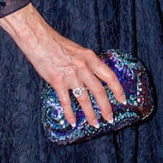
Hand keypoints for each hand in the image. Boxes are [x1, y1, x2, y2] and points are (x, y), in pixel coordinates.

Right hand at [0, 3, 126, 127]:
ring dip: (91, 114)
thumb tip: (93, 77)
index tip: (123, 100)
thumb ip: (86, 63)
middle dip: (106, 107)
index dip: (118, 90)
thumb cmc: (57, 43)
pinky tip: (73, 122)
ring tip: (95, 124)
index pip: (110, 77)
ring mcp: (71, 75)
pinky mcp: (58, 81)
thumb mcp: (78, 51)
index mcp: (90, 58)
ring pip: (85, 99)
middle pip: (99, 91)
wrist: (39, 39)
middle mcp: (83, 67)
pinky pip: (66, 102)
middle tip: (110, 119)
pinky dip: (70, 114)